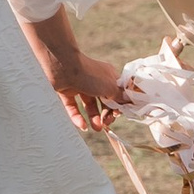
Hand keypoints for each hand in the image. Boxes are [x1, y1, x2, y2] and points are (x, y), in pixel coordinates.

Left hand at [26, 13, 129, 129]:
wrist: (63, 66)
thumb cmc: (90, 74)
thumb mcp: (110, 86)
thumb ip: (120, 96)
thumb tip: (130, 102)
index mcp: (108, 77)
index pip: (117, 93)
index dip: (119, 104)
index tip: (119, 114)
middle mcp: (95, 81)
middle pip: (103, 101)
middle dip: (106, 114)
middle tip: (106, 123)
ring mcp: (81, 86)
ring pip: (89, 106)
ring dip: (94, 118)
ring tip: (97, 128)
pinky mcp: (67, 91)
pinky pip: (73, 107)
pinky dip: (77, 117)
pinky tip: (83, 126)